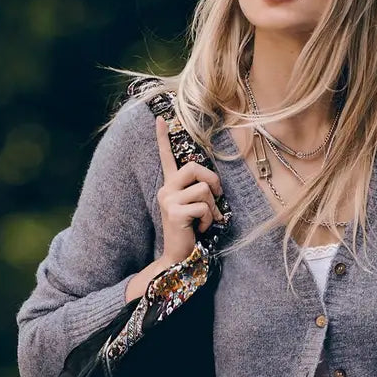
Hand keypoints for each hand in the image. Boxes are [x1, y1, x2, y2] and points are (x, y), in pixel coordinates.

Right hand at [156, 116, 224, 265]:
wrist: (178, 257)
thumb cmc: (190, 231)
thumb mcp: (193, 207)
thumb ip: (198, 191)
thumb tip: (214, 184)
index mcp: (170, 185)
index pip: (165, 157)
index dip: (162, 138)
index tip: (160, 118)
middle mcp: (166, 189)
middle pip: (194, 167)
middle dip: (213, 181)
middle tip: (217, 196)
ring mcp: (168, 200)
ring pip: (203, 189)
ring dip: (213, 207)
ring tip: (206, 219)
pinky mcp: (174, 213)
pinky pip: (203, 207)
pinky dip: (209, 220)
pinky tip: (201, 228)